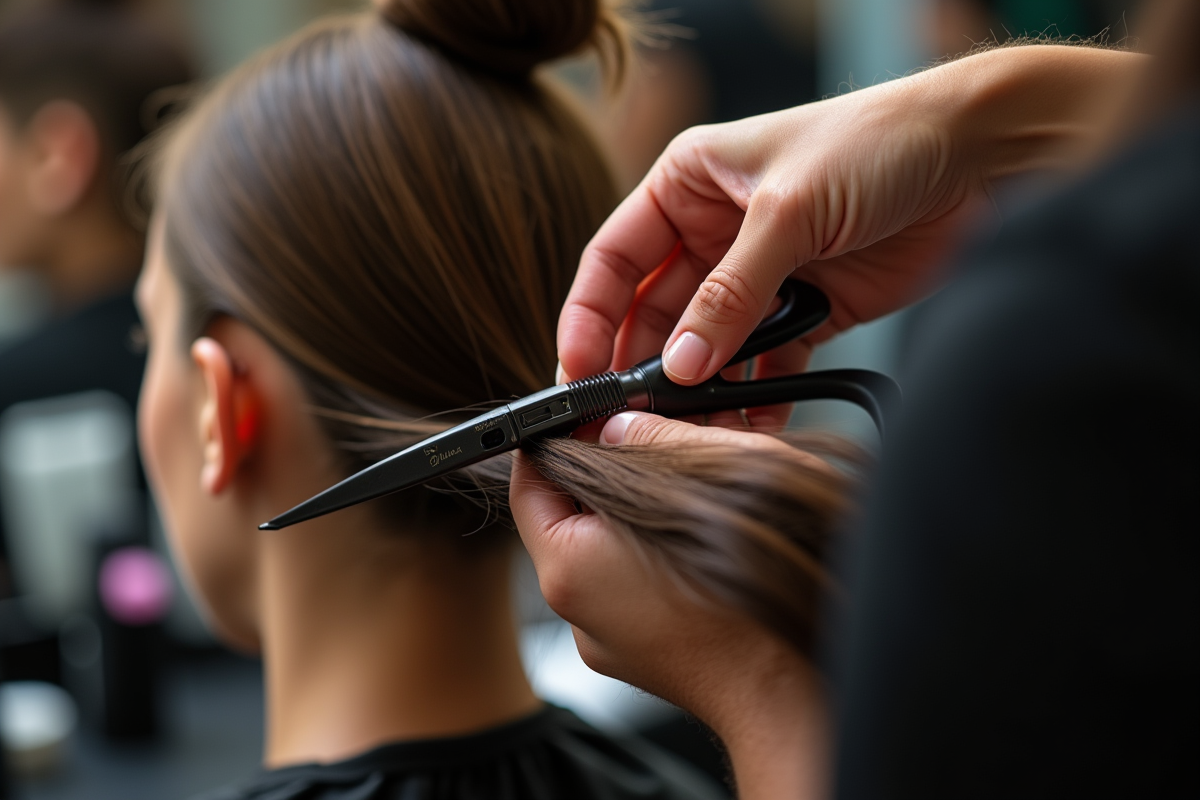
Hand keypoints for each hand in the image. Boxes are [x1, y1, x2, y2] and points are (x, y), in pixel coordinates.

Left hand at [511, 412, 828, 799]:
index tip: (585, 415)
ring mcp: (607, 639)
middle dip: (604, 476)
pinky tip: (697, 541)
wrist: (794, 693)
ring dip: (633, 517)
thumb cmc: (762, 596)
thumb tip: (623, 423)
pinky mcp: (639, 655)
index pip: (529, 483)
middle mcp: (578, 610)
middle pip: (567, 518)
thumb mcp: (712, 479)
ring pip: (602, 553)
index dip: (557, 440)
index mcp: (572, 565)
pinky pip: (630, 588)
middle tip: (645, 442)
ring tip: (684, 491)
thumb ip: (655, 440)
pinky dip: (652, 557)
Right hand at [557, 46, 1137, 399]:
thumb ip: (730, 291)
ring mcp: (760, 275)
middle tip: (625, 418)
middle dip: (640, 365)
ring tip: (684, 433)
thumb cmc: (876, 143)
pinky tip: (746, 427)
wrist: (980, 156)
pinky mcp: (808, 310)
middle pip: (655, 311)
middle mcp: (714, 231)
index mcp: (688, 184)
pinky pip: (765, 364)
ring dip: (696, 388)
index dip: (589, 315)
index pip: (615, 258)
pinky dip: (754, 397)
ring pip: (707, 345)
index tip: (577, 370)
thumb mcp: (787, 210)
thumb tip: (678, 363)